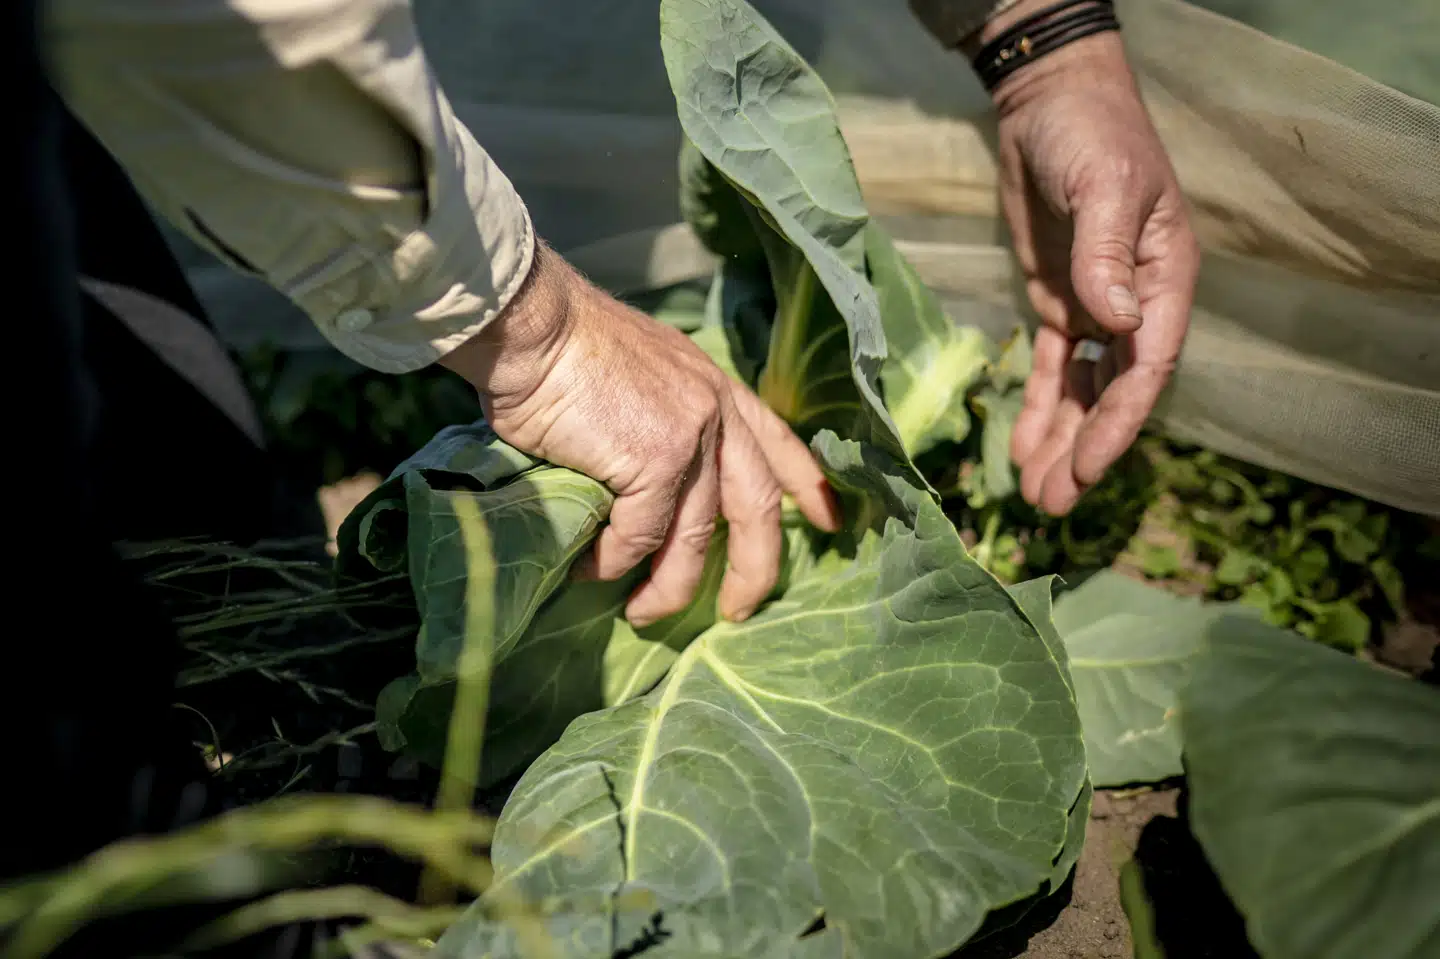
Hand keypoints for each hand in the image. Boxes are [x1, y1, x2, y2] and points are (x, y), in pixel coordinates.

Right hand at [442, 243, 840, 626]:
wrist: (533, 323)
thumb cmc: (565, 348)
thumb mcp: (640, 377)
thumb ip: (664, 423)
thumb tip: (649, 485)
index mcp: (717, 388)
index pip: (780, 443)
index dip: (808, 487)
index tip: (830, 523)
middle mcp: (716, 411)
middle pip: (758, 508)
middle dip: (758, 571)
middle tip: (739, 612)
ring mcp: (691, 437)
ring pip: (695, 539)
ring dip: (668, 588)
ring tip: (641, 614)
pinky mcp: (654, 460)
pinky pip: (639, 536)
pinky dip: (613, 562)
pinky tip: (589, 569)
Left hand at [976, 24, 1199, 514]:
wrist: (1050, 103)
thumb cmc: (1090, 134)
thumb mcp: (1103, 184)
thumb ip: (1106, 254)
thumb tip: (1115, 323)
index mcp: (1164, 280)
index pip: (1148, 367)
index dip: (1120, 422)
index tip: (1092, 469)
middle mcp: (1137, 303)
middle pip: (1114, 393)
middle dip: (1085, 451)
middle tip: (1053, 507)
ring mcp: (1097, 307)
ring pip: (1083, 391)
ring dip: (1061, 441)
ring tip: (1035, 497)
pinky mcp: (1059, 304)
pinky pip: (1051, 368)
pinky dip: (1038, 408)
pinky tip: (1021, 449)